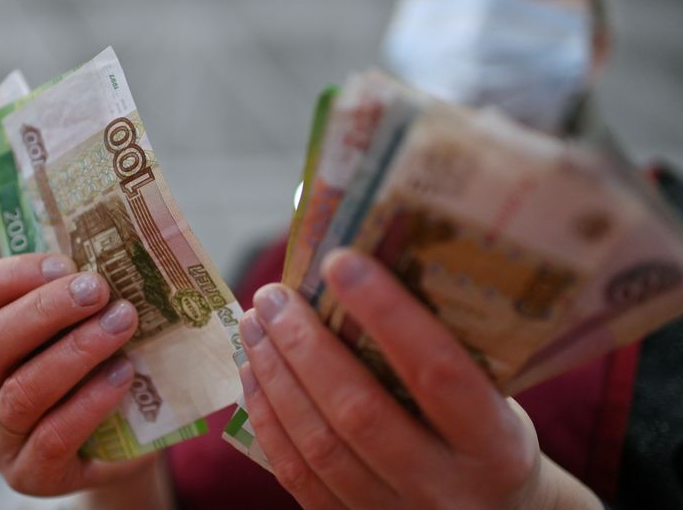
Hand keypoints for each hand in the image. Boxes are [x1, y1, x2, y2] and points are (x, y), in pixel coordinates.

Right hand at [0, 254, 165, 500]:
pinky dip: (92, 400)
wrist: (121, 438)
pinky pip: (54, 436)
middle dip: (47, 310)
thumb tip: (116, 255)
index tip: (66, 263)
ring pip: (21, 391)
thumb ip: (81, 299)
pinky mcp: (30, 474)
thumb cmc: (96, 366)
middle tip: (99, 289)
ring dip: (77, 350)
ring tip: (123, 323)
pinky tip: (123, 374)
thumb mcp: (81, 328)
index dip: (12, 276)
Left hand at [238, 249, 601, 509]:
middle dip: (306, 345)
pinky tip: (253, 376)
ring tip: (254, 327)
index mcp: (495, 446)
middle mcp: (444, 488)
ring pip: (320, 447)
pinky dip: (268, 421)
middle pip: (360, 413)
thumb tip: (368, 276)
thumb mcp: (496, 398)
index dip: (388, 314)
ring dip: (277, 378)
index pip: (438, 371)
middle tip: (273, 296)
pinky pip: (298, 476)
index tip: (340, 263)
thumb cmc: (492, 437)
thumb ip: (447, 354)